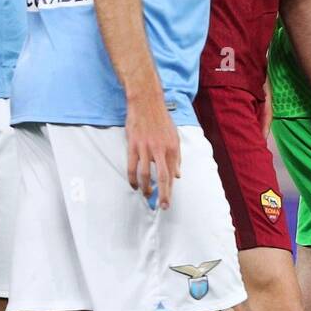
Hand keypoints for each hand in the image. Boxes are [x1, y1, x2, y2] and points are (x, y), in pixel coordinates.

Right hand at [125, 87, 180, 208]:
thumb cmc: (161, 120)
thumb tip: (178, 175)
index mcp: (172, 148)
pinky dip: (132, 179)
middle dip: (162, 195)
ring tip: (145, 195)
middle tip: (161, 207)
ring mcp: (146, 148)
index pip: (171, 174)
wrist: (147, 102)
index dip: (170, 190)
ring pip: (144, 174)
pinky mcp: (133, 145)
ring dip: (145, 188)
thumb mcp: (174, 137)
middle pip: (162, 177)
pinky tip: (133, 185)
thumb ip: (177, 157)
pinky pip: (131, 166)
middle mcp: (160, 150)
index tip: (167, 202)